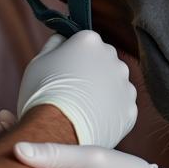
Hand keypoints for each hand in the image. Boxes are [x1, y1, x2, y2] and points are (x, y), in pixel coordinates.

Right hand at [16, 31, 136, 147]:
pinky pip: (120, 107)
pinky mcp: (130, 109)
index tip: (64, 71)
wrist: (56, 130)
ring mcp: (124, 84)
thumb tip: (63, 37)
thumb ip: (55, 43)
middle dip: (92, 71)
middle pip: (102, 60)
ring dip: (103, 91)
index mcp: (90, 41)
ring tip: (83, 107)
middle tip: (73, 90)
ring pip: (114, 83)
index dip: (72, 57)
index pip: (84, 42)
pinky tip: (93, 120)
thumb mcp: (39, 60)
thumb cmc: (43, 94)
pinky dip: (110, 112)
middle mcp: (113, 57)